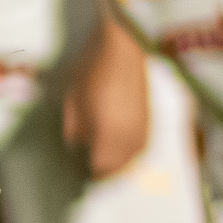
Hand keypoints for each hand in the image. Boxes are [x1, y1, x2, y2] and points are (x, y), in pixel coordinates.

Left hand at [62, 14, 154, 178]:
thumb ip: (75, 132)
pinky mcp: (149, 121)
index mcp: (109, 138)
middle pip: (117, 170)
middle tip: (88, 164)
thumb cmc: (93, 72)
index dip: (88, 174)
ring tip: (101, 153)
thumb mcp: (73, 103)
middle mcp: (130, 140)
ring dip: (116, 161)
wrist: (123, 48)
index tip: (77, 173)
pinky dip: (126, 150)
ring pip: (129, 160)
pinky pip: (138, 147)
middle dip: (102, 170)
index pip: (100, 172)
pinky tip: (115, 141)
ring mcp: (143, 131)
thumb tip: (78, 147)